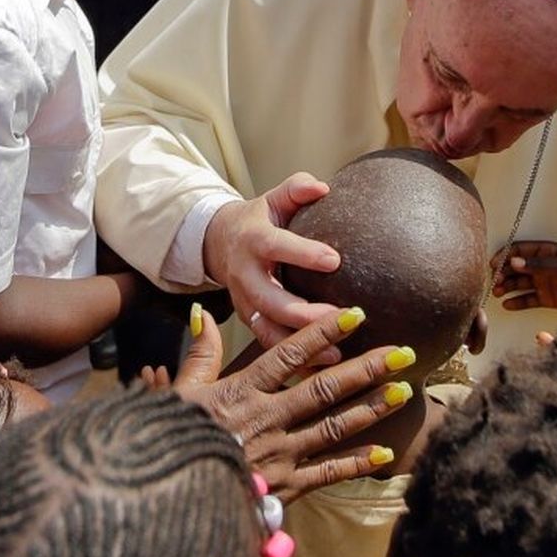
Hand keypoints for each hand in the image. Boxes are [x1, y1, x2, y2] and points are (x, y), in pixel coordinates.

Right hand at [173, 304, 412, 502]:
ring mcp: (279, 454)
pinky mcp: (284, 487)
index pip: (290, 354)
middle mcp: (266, 420)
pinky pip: (327, 473)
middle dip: (366, 369)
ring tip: (403, 391)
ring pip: (334, 427)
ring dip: (371, 409)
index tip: (357, 315)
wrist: (169, 497)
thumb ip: (199, 354)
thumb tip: (201, 313)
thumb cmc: (172, 440)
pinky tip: (385, 453)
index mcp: (241, 392)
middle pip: (324, 388)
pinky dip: (357, 463)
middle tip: (403, 352)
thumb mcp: (179, 394)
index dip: (324, 332)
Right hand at [203, 174, 342, 346]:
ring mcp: (245, 303)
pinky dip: (293, 362)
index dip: (303, 253)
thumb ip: (297, 188)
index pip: (276, 246)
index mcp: (253, 241)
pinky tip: (322, 368)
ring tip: (335, 353)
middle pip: (269, 299)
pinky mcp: (250, 322)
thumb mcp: (273, 199)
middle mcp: (245, 276)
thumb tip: (322, 187)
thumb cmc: (257, 220)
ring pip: (268, 329)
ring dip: (299, 344)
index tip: (335, 260)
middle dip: (302, 313)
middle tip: (338, 318)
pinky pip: (270, 345)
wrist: (218, 243)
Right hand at [492, 241, 556, 322]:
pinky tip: (507, 304)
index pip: (520, 249)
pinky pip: (528, 299)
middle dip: (503, 273)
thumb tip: (513, 261)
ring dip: (507, 287)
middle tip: (495, 282)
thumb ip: (537, 264)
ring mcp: (544, 282)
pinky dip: (517, 302)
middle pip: (517, 267)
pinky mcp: (547, 298)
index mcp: (547, 251)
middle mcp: (543, 266)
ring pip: (520, 283)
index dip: (505, 255)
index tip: (493, 264)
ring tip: (498, 293)